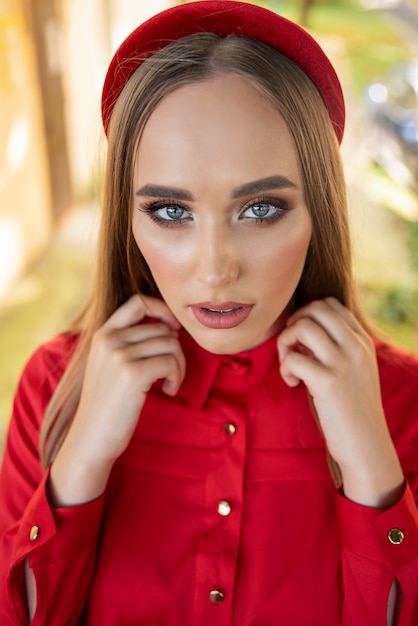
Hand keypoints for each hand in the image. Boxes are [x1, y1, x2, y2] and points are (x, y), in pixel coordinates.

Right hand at [50, 294, 185, 504]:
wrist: (91, 439)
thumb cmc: (108, 405)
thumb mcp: (110, 366)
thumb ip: (130, 343)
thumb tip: (170, 328)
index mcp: (103, 334)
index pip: (138, 301)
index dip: (163, 309)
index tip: (174, 329)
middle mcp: (109, 340)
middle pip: (162, 327)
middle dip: (176, 349)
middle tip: (171, 373)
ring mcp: (119, 355)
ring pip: (170, 344)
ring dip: (178, 365)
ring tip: (169, 383)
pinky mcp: (132, 374)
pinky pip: (171, 362)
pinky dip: (177, 377)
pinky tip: (168, 391)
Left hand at [277, 297, 403, 506]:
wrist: (366, 446)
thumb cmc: (351, 409)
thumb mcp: (353, 371)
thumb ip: (335, 347)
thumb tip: (302, 330)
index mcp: (362, 342)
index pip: (331, 304)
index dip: (307, 315)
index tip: (302, 340)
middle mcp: (356, 347)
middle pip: (316, 308)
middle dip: (294, 323)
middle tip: (292, 348)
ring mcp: (343, 363)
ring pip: (303, 326)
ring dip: (286, 342)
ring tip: (289, 364)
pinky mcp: (328, 382)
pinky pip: (294, 358)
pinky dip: (284, 369)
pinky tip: (292, 384)